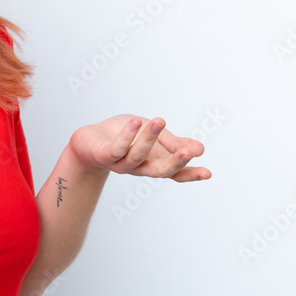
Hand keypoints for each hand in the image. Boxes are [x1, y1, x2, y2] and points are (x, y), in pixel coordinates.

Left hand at [68, 114, 211, 181]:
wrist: (88, 140)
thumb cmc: (123, 136)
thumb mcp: (151, 134)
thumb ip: (172, 142)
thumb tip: (200, 149)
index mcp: (154, 162)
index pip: (175, 172)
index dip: (191, 174)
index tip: (208, 173)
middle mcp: (139, 167)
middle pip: (160, 170)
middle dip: (175, 162)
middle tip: (189, 152)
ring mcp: (121, 164)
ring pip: (137, 155)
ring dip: (149, 138)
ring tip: (159, 121)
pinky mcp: (104, 156)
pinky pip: (116, 148)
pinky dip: (126, 136)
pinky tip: (134, 123)